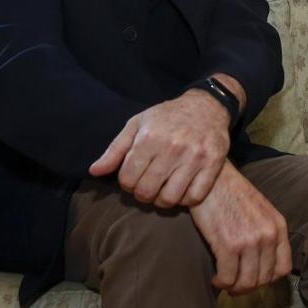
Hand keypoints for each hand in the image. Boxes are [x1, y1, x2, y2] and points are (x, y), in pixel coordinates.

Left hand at [89, 89, 229, 208]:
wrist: (207, 106)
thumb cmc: (167, 117)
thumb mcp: (138, 124)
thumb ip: (115, 149)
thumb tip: (94, 172)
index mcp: (150, 137)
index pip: (127, 179)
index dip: (126, 184)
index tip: (133, 178)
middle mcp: (172, 147)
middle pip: (147, 191)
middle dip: (142, 194)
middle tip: (147, 187)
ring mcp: (195, 157)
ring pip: (170, 199)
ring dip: (162, 201)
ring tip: (162, 190)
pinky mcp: (213, 164)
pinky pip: (194, 197)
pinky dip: (185, 200)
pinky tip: (181, 189)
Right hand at [190, 162, 291, 294]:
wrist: (212, 179)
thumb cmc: (232, 194)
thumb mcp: (260, 210)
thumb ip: (266, 233)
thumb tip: (262, 263)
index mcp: (279, 226)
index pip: (283, 268)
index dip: (268, 279)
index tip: (254, 278)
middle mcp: (268, 235)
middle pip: (264, 278)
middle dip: (248, 286)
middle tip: (234, 285)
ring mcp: (250, 241)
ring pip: (246, 282)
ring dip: (234, 287)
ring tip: (224, 281)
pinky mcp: (229, 245)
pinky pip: (228, 278)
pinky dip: (221, 283)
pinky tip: (215, 277)